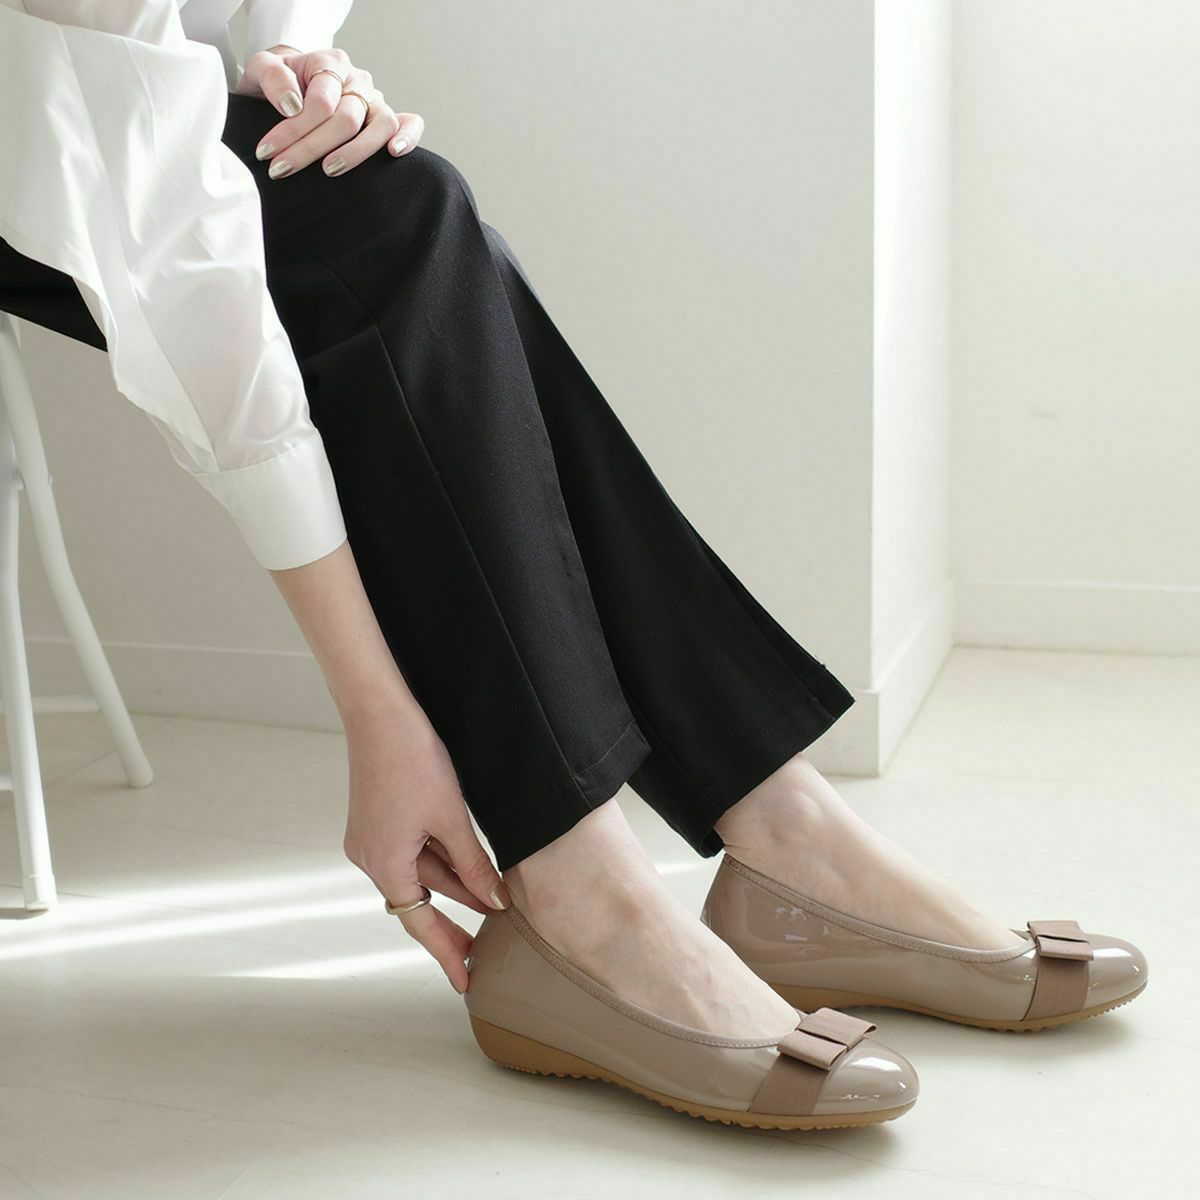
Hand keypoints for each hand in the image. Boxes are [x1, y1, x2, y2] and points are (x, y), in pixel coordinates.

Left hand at [234, 44, 425, 178]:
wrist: (290, 87)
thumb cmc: (276, 84)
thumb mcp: (260, 70)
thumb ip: (271, 77)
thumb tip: (293, 105)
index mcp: (329, 62)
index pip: (321, 101)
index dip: (293, 130)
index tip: (267, 152)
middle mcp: (357, 80)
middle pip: (347, 119)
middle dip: (311, 148)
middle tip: (281, 169)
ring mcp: (375, 100)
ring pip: (381, 125)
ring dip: (355, 152)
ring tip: (328, 171)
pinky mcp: (386, 118)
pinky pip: (410, 123)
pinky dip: (407, 137)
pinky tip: (393, 153)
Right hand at [341, 701, 508, 994]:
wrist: (381, 713)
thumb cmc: (413, 760)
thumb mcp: (452, 819)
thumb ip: (474, 865)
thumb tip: (496, 902)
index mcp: (385, 864)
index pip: (420, 924)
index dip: (446, 953)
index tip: (465, 981)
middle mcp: (369, 857)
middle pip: (420, 898)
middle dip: (454, 918)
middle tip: (487, 946)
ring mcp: (370, 838)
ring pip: (419, 872)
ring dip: (451, 885)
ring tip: (491, 900)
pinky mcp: (376, 820)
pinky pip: (411, 851)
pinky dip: (438, 860)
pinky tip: (467, 862)